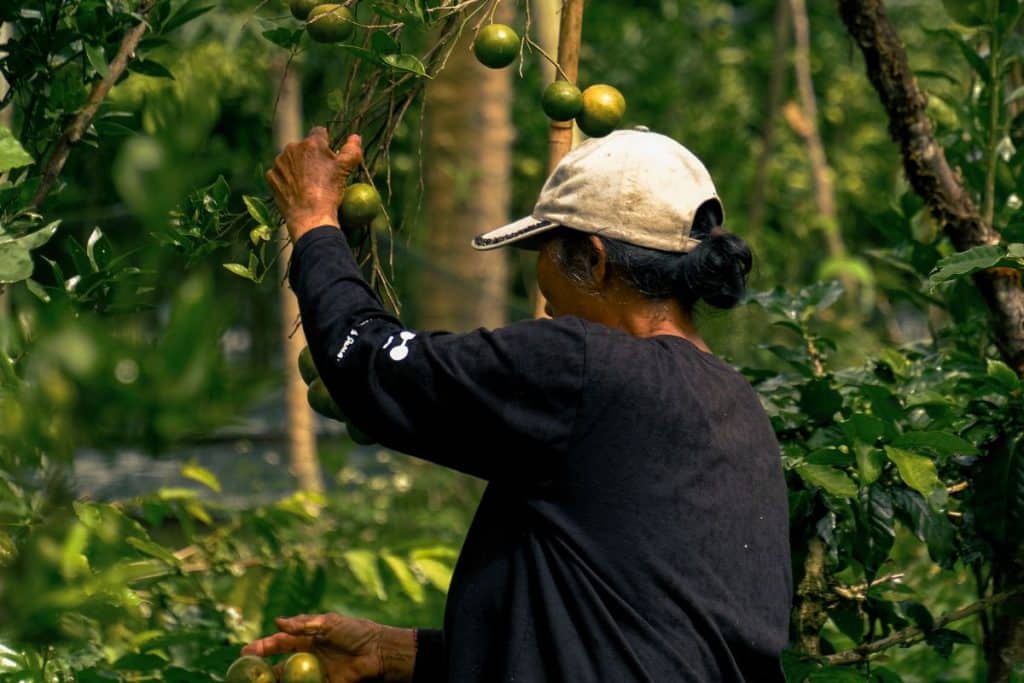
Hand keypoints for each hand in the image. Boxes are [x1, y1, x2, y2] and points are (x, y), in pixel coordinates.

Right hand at [241, 613, 415, 682]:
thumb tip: (277, 622)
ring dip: (275, 682)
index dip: (263, 647)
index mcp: (308, 638)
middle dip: (263, 671)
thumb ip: (304, 624)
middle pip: (280, 666)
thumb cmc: (357, 632)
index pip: (280, 643)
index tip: (246, 652)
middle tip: (247, 675)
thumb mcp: (329, 623)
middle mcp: (308, 657)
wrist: (379, 651)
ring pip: (289, 681)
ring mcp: (315, 674)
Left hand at [266, 128, 362, 241]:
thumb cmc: (330, 191)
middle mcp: (292, 148)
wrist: (310, 216)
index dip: (326, 143)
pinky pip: (280, 173)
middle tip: (319, 173)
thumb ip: (351, 150)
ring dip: (297, 166)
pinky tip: (295, 190)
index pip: (319, 132)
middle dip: (310, 155)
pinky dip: (287, 179)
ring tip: (307, 184)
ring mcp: (279, 163)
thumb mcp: (345, 170)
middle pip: (304, 147)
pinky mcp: (271, 177)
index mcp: (312, 143)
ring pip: (291, 159)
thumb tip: (355, 137)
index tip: (329, 155)